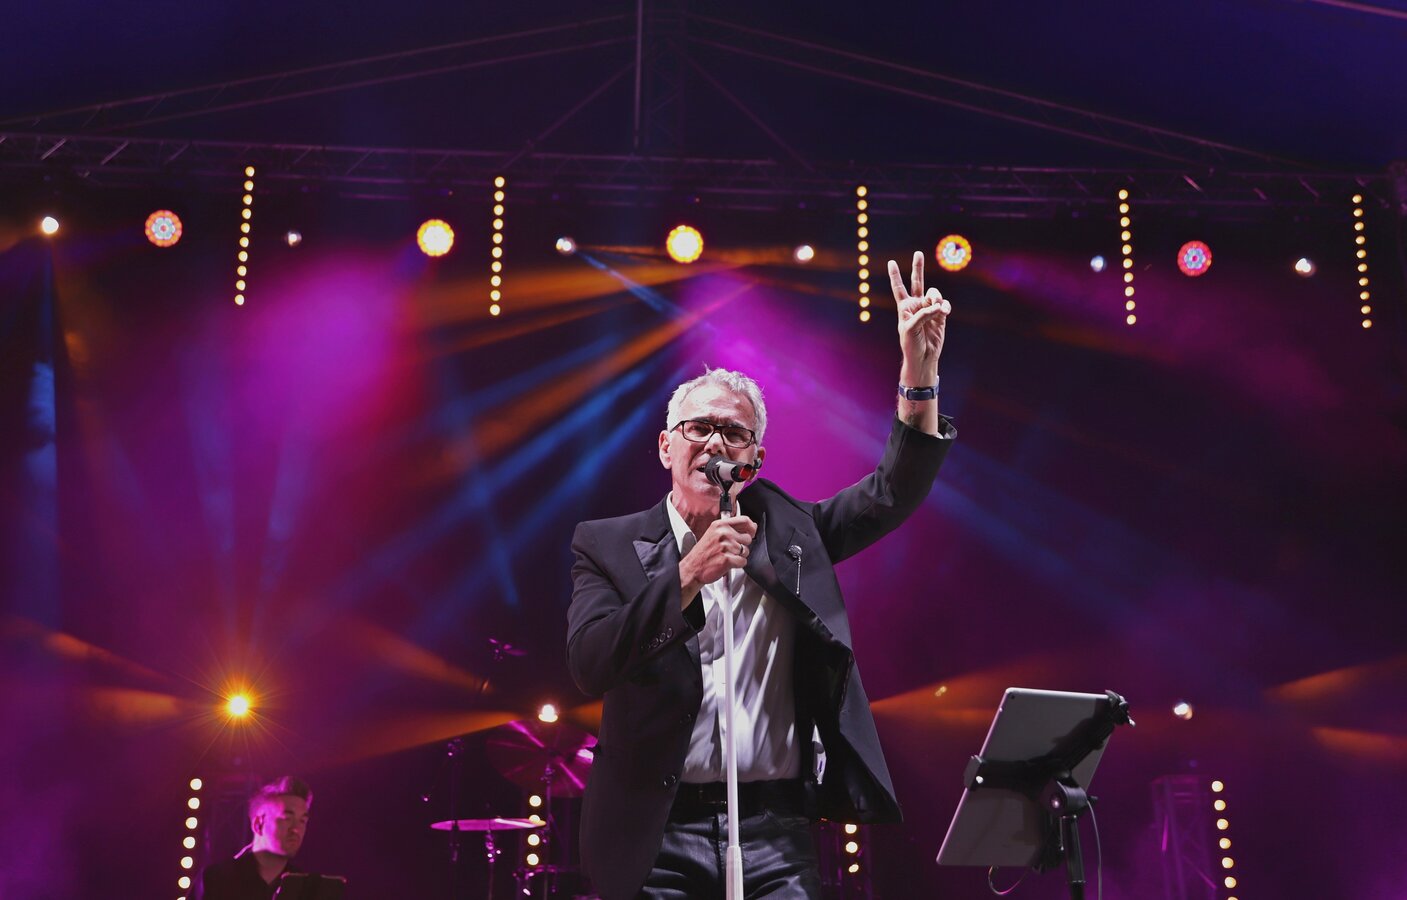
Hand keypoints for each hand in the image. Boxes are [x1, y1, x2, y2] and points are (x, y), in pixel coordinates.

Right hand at [679, 515, 756, 594]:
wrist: (693, 568)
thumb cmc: (703, 553)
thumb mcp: (714, 533)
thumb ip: (731, 528)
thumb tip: (751, 526)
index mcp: (720, 525)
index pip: (745, 520)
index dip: (751, 527)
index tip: (751, 532)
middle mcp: (723, 534)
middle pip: (748, 538)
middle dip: (742, 545)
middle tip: (730, 550)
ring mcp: (725, 546)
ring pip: (746, 551)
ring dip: (739, 556)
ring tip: (727, 556)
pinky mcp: (727, 559)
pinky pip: (743, 562)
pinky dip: (737, 565)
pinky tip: (727, 563)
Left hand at [889, 251, 950, 381]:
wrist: (923, 357)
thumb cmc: (911, 344)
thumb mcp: (911, 327)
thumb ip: (923, 313)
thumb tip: (939, 306)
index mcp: (904, 307)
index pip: (899, 288)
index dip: (895, 275)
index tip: (891, 262)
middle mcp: (917, 305)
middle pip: (917, 282)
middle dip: (918, 267)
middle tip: (918, 253)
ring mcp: (929, 309)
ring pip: (935, 294)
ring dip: (936, 299)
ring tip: (937, 310)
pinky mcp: (941, 315)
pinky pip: (945, 304)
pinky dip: (945, 307)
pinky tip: (944, 313)